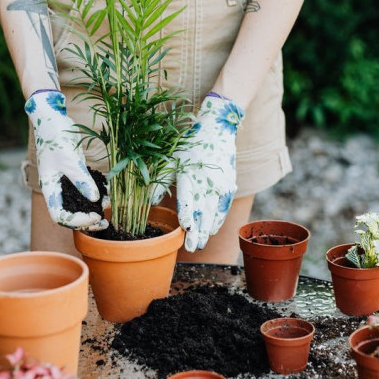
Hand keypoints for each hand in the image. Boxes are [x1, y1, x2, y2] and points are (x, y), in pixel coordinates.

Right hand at [25, 90, 106, 230]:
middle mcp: (57, 188)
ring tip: (108, 208)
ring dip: (93, 209)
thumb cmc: (56, 138)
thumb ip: (81, 180)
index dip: (77, 221)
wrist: (52, 119)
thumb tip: (94, 200)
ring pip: (79, 204)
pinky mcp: (75, 173)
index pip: (60, 215)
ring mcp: (66, 182)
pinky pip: (85, 189)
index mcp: (50, 188)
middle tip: (104, 222)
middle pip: (70, 214)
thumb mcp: (70, 159)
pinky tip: (108, 194)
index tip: (94, 216)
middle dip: (87, 220)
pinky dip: (96, 194)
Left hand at [175, 93, 244, 250]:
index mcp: (189, 174)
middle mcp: (206, 181)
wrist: (218, 130)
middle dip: (198, 231)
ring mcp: (220, 185)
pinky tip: (212, 230)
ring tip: (200, 244)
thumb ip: (160, 181)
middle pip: (202, 211)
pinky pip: (223, 208)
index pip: (189, 198)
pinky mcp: (229, 186)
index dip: (187, 213)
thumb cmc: (189, 146)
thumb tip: (149, 202)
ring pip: (214, 213)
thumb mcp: (170, 159)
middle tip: (192, 248)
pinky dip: (218, 220)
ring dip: (207, 230)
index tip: (185, 228)